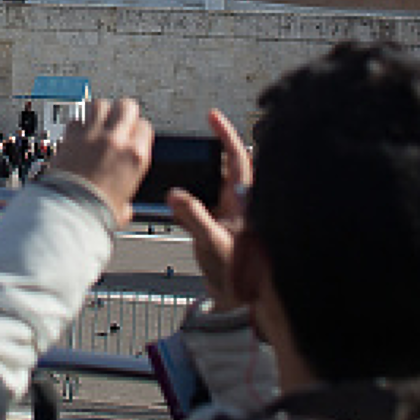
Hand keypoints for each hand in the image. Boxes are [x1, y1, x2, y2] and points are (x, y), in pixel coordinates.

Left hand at [54, 99, 152, 225]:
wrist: (69, 209)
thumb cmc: (95, 211)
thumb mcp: (123, 207)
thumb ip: (127, 201)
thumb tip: (125, 208)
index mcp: (136, 155)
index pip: (145, 126)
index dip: (138, 130)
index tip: (132, 136)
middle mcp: (116, 140)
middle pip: (126, 106)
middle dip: (123, 111)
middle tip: (118, 119)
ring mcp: (93, 135)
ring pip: (102, 104)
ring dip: (101, 110)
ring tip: (98, 119)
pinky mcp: (71, 135)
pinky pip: (78, 116)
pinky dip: (79, 121)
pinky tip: (79, 130)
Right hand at [168, 109, 252, 311]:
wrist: (239, 303)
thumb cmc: (237, 274)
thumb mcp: (213, 242)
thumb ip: (194, 217)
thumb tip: (176, 195)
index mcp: (242, 201)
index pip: (237, 158)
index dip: (225, 135)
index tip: (213, 116)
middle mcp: (238, 205)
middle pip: (229, 166)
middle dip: (217, 147)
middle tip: (205, 129)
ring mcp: (229, 216)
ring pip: (217, 184)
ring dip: (204, 170)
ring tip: (190, 158)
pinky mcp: (218, 229)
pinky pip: (204, 203)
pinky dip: (192, 194)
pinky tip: (180, 196)